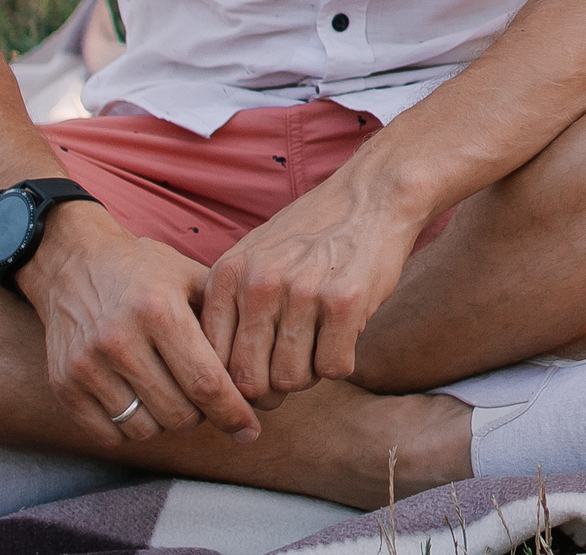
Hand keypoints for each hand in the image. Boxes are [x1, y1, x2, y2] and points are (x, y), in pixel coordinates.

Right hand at [22, 204, 258, 445]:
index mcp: (159, 310)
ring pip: (146, 429)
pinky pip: (110, 435)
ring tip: (172, 394)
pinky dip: (131, 429)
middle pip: (179, 414)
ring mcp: (87, 365)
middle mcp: (119, 339)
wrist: (74, 264)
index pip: (206, 382)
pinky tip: (141, 402)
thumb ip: (226, 322)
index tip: (251, 430)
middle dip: (202, 416)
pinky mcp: (64, 385)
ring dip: (167, 422)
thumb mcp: (191, 278)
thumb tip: (261, 375)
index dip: (233, 413)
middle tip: (205, 399)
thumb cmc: (146, 272)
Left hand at [199, 154, 421, 407]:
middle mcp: (259, 283)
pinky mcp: (345, 300)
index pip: (213, 361)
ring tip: (319, 345)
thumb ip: (231, 307)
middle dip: (271, 390)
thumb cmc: (312, 234)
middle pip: (251, 380)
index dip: (233, 386)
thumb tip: (221, 382)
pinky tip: (344, 336)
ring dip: (309, 374)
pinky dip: (341, 362)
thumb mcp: (254, 257)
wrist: (372, 195)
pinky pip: (334, 368)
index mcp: (228, 275)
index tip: (254, 384)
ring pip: (292, 379)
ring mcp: (302, 291)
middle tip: (290, 372)